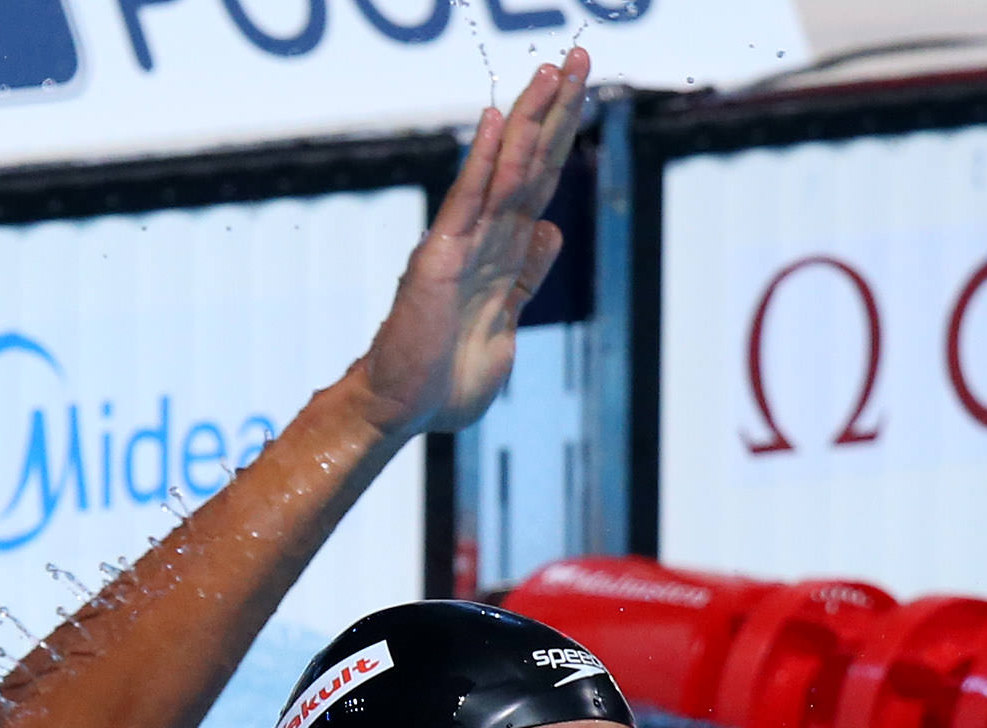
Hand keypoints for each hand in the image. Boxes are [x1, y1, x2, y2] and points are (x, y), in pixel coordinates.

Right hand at [358, 50, 589, 436]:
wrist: (403, 411)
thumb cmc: (446, 380)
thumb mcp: (506, 326)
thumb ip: (527, 279)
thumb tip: (552, 232)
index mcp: (505, 255)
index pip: (541, 183)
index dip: (563, 138)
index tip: (583, 93)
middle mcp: (485, 238)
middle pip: (529, 163)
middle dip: (557, 110)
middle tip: (580, 56)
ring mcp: (462, 244)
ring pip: (505, 170)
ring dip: (532, 120)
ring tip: (554, 71)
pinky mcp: (439, 257)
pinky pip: (467, 201)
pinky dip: (484, 161)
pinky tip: (498, 119)